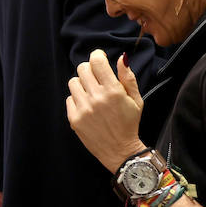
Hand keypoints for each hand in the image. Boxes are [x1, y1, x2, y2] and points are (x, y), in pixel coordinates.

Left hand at [65, 49, 145, 173]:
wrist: (120, 151)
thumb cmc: (129, 124)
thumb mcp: (136, 100)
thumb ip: (128, 77)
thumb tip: (121, 58)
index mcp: (113, 91)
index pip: (97, 61)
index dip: (97, 56)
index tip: (100, 58)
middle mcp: (96, 98)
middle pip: (82, 68)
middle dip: (90, 69)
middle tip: (96, 77)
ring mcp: (83, 109)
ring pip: (73, 82)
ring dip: (82, 84)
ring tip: (91, 93)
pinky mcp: (74, 119)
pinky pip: (69, 98)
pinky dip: (77, 99)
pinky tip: (87, 106)